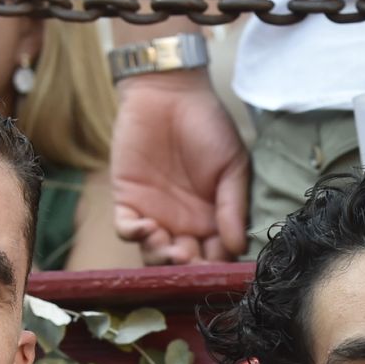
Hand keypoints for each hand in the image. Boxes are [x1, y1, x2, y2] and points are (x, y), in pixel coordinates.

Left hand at [109, 73, 248, 263]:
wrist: (171, 93)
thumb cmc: (209, 126)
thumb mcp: (233, 165)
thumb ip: (233, 207)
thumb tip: (238, 246)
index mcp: (214, 220)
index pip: (216, 257)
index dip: (217, 268)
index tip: (220, 271)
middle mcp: (185, 224)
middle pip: (185, 263)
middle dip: (189, 270)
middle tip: (192, 262)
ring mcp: (155, 215)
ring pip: (154, 254)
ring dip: (162, 258)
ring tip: (171, 249)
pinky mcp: (128, 201)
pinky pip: (126, 230)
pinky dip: (135, 235)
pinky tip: (147, 228)